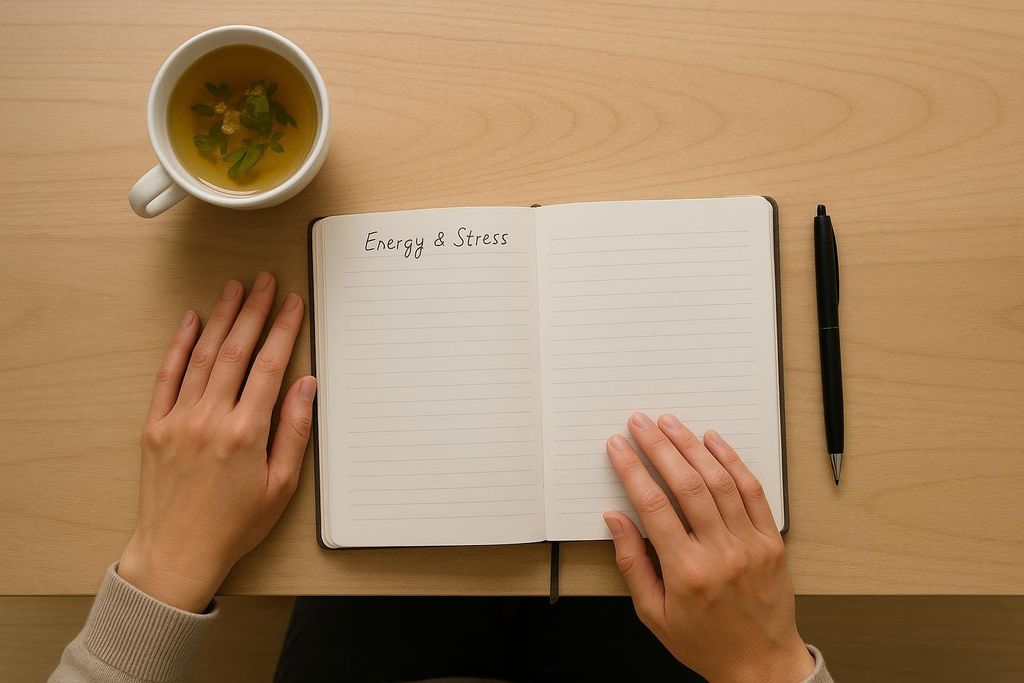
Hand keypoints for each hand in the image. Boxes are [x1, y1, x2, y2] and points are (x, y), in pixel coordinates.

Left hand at [118, 272, 315, 612]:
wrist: (177, 552)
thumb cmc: (233, 525)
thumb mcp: (281, 486)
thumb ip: (295, 431)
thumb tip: (306, 386)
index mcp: (246, 432)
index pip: (269, 366)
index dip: (283, 330)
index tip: (292, 304)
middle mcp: (210, 419)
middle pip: (236, 351)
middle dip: (254, 311)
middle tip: (265, 282)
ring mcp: (179, 420)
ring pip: (203, 356)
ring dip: (221, 318)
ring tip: (235, 289)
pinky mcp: (155, 427)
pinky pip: (167, 376)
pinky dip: (179, 345)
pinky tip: (191, 321)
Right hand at [604, 413, 813, 682]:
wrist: (760, 664)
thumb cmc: (704, 642)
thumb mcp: (653, 613)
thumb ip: (632, 562)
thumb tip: (615, 519)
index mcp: (687, 572)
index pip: (654, 506)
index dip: (632, 470)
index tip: (618, 447)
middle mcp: (721, 552)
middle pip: (687, 484)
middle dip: (659, 447)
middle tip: (641, 423)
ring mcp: (750, 543)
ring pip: (720, 481)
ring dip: (692, 446)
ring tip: (671, 424)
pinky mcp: (771, 540)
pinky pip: (752, 491)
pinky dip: (732, 461)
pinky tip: (714, 441)